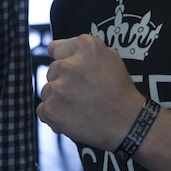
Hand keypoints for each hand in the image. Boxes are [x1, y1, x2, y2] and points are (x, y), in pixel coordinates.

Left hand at [37, 34, 145, 150]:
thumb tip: (50, 47)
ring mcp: (58, 88)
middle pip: (52, 71)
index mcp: (85, 47)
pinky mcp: (52, 110)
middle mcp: (68, 65)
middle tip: (84, 94)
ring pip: (47, 91)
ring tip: (80, 107)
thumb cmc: (119, 90)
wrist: (128, 123)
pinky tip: (72, 118)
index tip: (83, 76)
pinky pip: (42, 110)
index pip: (58, 51)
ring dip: (58, 99)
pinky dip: (54, 116)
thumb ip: (79, 48)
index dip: (71, 65)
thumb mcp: (109, 57)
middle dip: (64, 82)